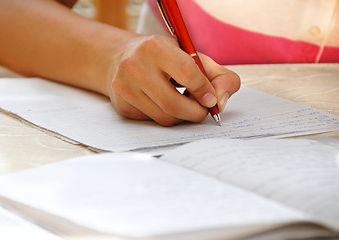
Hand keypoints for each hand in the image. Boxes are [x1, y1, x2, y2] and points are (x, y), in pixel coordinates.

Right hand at [105, 34, 239, 125]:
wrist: (119, 58)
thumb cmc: (162, 56)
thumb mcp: (190, 54)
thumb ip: (217, 75)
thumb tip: (222, 102)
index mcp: (155, 47)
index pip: (187, 73)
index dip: (204, 90)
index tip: (211, 99)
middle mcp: (134, 66)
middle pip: (174, 104)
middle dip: (196, 113)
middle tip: (203, 110)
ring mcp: (124, 88)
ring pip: (164, 117)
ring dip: (182, 116)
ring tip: (185, 103)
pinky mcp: (122, 106)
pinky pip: (153, 121)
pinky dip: (166, 116)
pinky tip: (165, 103)